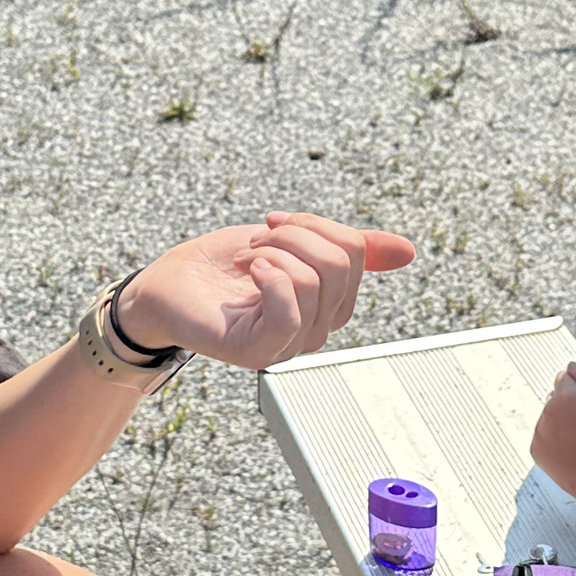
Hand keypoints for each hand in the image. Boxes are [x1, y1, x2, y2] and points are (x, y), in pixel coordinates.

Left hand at [113, 214, 413, 368]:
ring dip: (271, 250)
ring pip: (314, 279)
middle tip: (256, 239)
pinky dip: (270, 277)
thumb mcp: (288, 240)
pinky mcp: (259, 352)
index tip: (274, 222)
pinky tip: (249, 272)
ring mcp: (290, 344)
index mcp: (329, 302)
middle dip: (292, 233)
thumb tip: (409, 251)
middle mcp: (318, 329)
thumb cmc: (221, 266)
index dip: (314, 223)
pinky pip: (289, 311)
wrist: (166, 284)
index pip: (354, 250)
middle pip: (340, 262)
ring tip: (245, 260)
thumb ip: (347, 247)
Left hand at [532, 362, 575, 503]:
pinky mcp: (536, 451)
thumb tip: (571, 366)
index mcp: (564, 394)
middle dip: (568, 404)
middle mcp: (546, 410)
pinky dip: (554, 440)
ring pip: (549, 418)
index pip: (565, 377)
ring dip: (560, 422)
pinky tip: (572, 450)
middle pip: (555, 397)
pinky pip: (544, 437)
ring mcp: (539, 431)